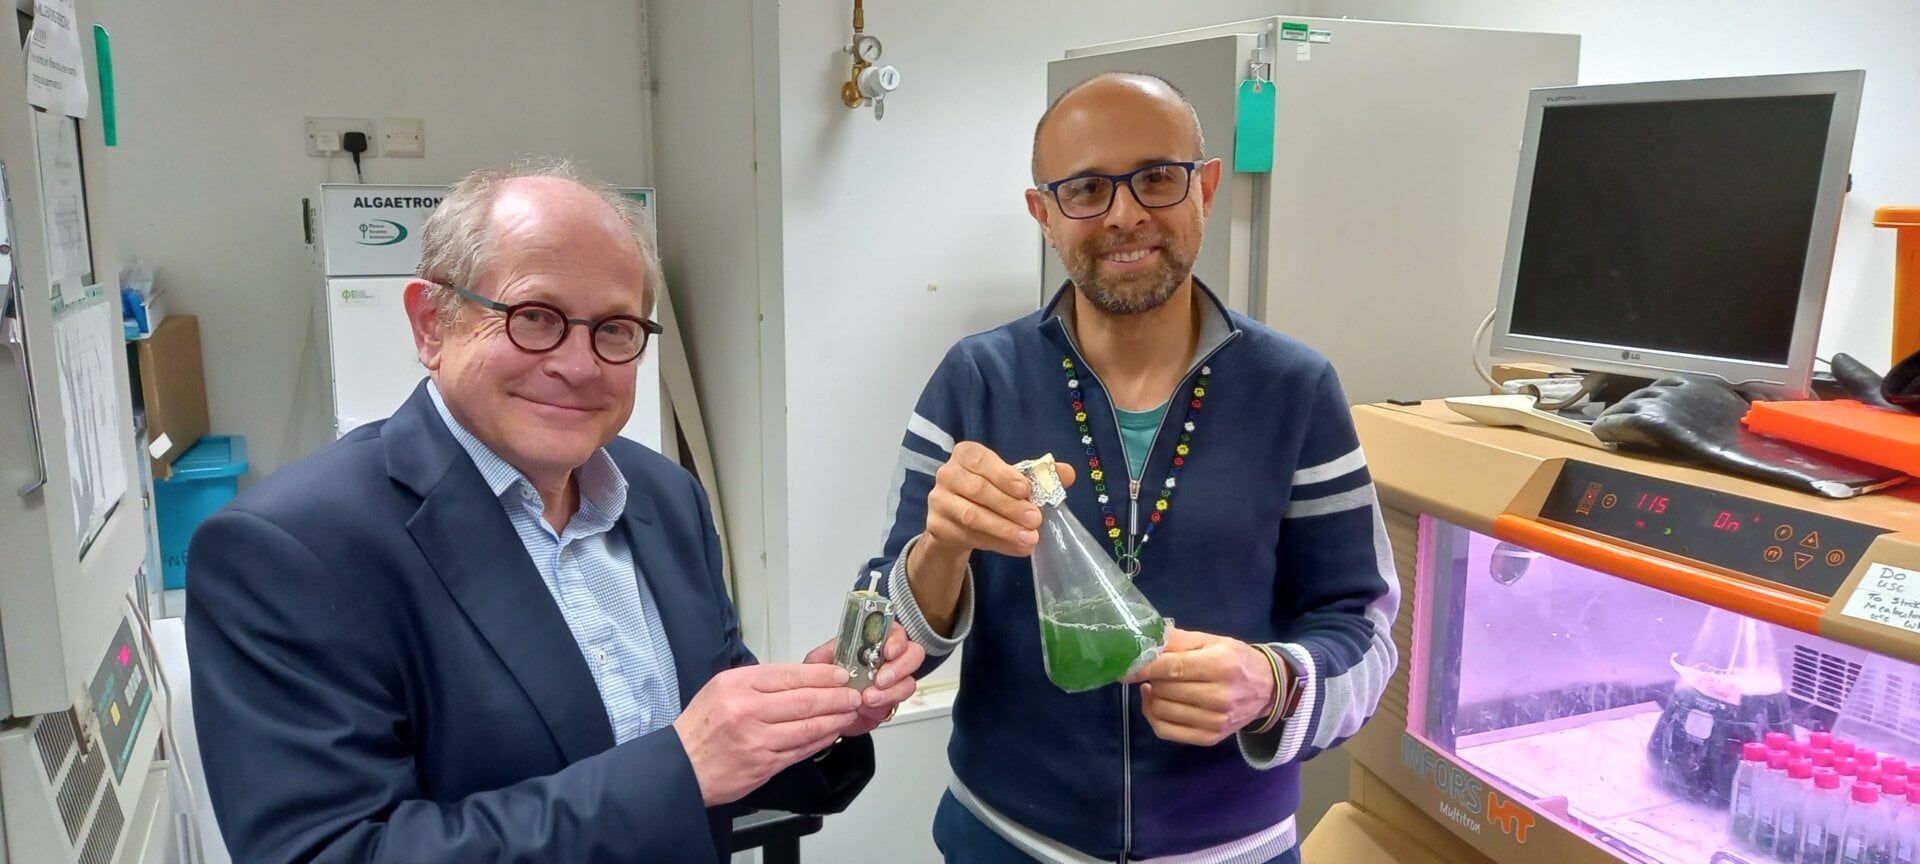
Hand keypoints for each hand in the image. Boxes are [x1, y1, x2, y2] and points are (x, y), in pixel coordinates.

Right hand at [673, 663, 862, 805]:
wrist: (681, 767)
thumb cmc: (702, 726)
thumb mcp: (722, 687)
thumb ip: (760, 681)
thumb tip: (802, 678)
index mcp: (738, 685)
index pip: (791, 675)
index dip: (822, 675)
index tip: (840, 674)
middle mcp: (748, 711)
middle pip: (805, 701)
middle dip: (837, 696)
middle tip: (854, 693)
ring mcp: (758, 741)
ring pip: (809, 727)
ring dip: (836, 718)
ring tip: (850, 711)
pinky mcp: (765, 765)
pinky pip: (802, 750)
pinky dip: (822, 739)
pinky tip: (833, 731)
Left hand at [804, 621, 926, 735]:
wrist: (830, 711)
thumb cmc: (829, 681)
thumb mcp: (818, 665)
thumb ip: (823, 655)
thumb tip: (829, 651)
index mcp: (873, 642)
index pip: (895, 631)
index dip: (896, 640)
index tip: (888, 651)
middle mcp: (887, 659)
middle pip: (912, 654)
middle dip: (899, 667)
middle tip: (880, 679)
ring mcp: (893, 682)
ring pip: (909, 681)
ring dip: (891, 691)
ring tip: (869, 697)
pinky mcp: (891, 702)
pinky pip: (897, 703)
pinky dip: (883, 706)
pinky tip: (867, 707)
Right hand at [918, 442, 1076, 562]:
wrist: (956, 523)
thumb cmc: (989, 493)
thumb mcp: (1012, 481)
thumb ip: (1039, 475)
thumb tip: (1068, 473)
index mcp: (966, 454)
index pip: (981, 459)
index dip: (1003, 474)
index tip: (1026, 490)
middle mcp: (947, 474)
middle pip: (978, 489)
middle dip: (1010, 506)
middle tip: (1036, 519)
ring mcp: (939, 501)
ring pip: (972, 516)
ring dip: (1004, 528)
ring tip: (1030, 538)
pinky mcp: (937, 527)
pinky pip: (969, 536)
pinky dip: (997, 543)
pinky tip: (1017, 548)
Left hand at [1123, 626, 1276, 745]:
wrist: (1268, 690)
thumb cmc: (1236, 660)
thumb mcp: (1212, 641)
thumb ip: (1178, 640)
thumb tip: (1144, 640)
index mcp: (1220, 666)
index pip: (1172, 668)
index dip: (1143, 668)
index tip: (1122, 668)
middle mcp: (1219, 696)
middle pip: (1164, 690)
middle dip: (1152, 678)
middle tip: (1157, 670)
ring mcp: (1215, 721)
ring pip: (1161, 710)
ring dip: (1153, 696)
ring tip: (1159, 685)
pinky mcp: (1209, 738)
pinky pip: (1165, 731)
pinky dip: (1154, 716)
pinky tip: (1158, 702)